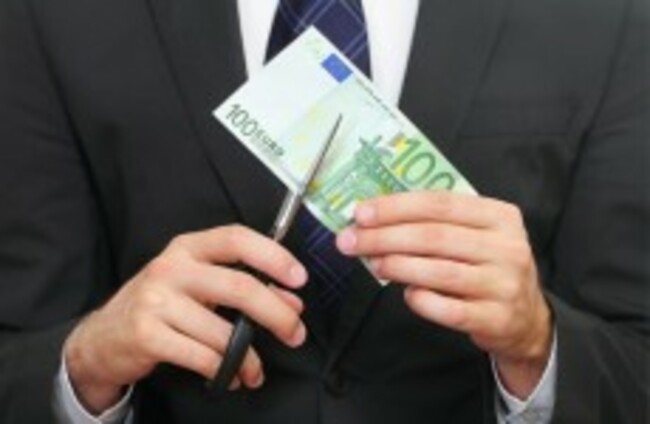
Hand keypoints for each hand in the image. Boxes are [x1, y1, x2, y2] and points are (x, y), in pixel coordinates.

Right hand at [64, 225, 307, 412]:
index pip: (237, 238)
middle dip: (276, 314)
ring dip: (249, 357)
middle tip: (296, 334)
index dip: (273, 256)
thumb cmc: (160, 306)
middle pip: (239, 286)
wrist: (103, 336)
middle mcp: (171, 268)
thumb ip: (245, 290)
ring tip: (255, 370)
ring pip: (223, 331)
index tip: (299, 278)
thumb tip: (291, 303)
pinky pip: (202, 356)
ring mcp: (156, 300)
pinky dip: (224, 371)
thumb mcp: (200, 288)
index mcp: (188, 248)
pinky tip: (230, 376)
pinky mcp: (147, 334)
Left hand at [336, 191, 551, 397]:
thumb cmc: (487, 268)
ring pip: (439, 271)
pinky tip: (407, 293)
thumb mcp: (476, 236)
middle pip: (434, 236)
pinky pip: (448, 310)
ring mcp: (504, 284)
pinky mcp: (496, 318)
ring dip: (397, 265)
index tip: (361, 212)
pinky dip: (421, 300)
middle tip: (351, 240)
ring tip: (373, 263)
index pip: (439, 203)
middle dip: (384, 237)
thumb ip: (437, 224)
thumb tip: (376, 219)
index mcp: (499, 216)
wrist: (526, 319)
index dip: (396, 207)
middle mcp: (507, 247)